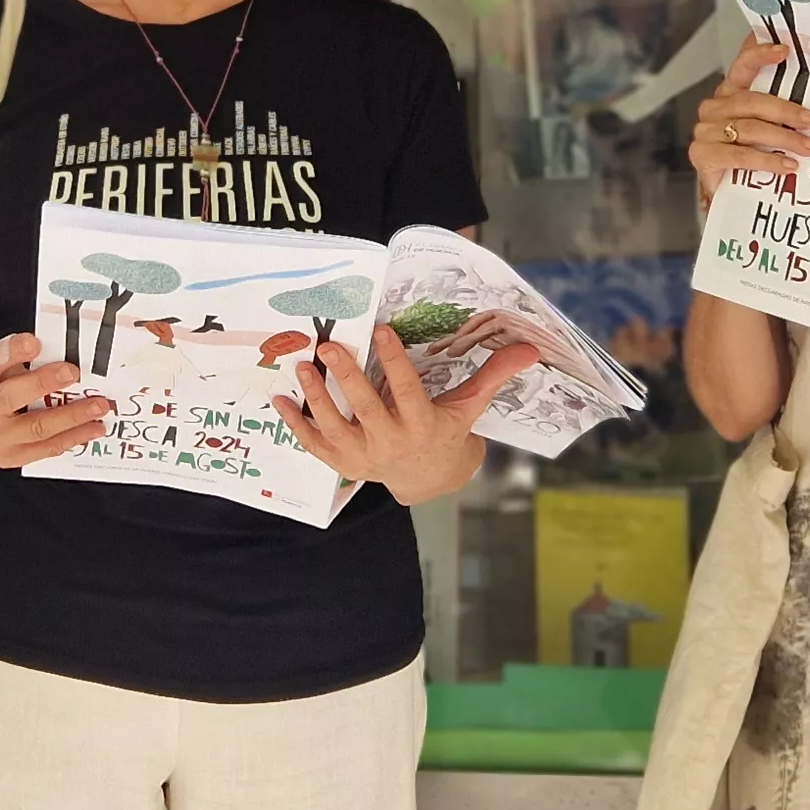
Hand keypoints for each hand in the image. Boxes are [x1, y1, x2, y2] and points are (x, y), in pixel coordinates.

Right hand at [0, 331, 111, 467]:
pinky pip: (44, 449)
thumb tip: (53, 348)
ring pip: (36, 428)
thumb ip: (10, 359)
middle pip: (10, 398)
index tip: (33, 341)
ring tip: (99, 406)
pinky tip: (92, 429)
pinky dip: (72, 439)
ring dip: (72, 416)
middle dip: (43, 384)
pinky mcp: (9, 458)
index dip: (9, 353)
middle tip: (73, 372)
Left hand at [277, 326, 542, 504]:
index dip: (396, 363)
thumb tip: (531, 348)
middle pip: (366, 410)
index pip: (409, 392)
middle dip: (347, 378)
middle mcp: (392, 443)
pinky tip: (278, 400)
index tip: (383, 330)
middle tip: (329, 346)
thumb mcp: (470, 407)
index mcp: (424, 426)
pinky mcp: (343, 464)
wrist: (429, 479)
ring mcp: (364, 457)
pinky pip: (315, 446)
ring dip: (316, 398)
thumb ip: (493, 376)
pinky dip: (295, 425)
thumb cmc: (447, 432)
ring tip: (302, 366)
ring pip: (335, 428)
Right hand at [689, 34, 809, 197]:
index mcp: (730, 93)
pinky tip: (786, 164)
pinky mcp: (702, 154)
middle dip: (786, 111)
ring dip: (783, 138)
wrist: (728, 195)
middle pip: (751, 101)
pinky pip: (740, 155)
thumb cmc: (749, 156)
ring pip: (748, 128)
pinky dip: (767, 160)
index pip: (743, 66)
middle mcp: (715, 107)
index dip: (761, 56)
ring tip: (807, 148)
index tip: (785, 51)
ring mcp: (705, 131)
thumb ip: (782, 115)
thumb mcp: (767, 131)